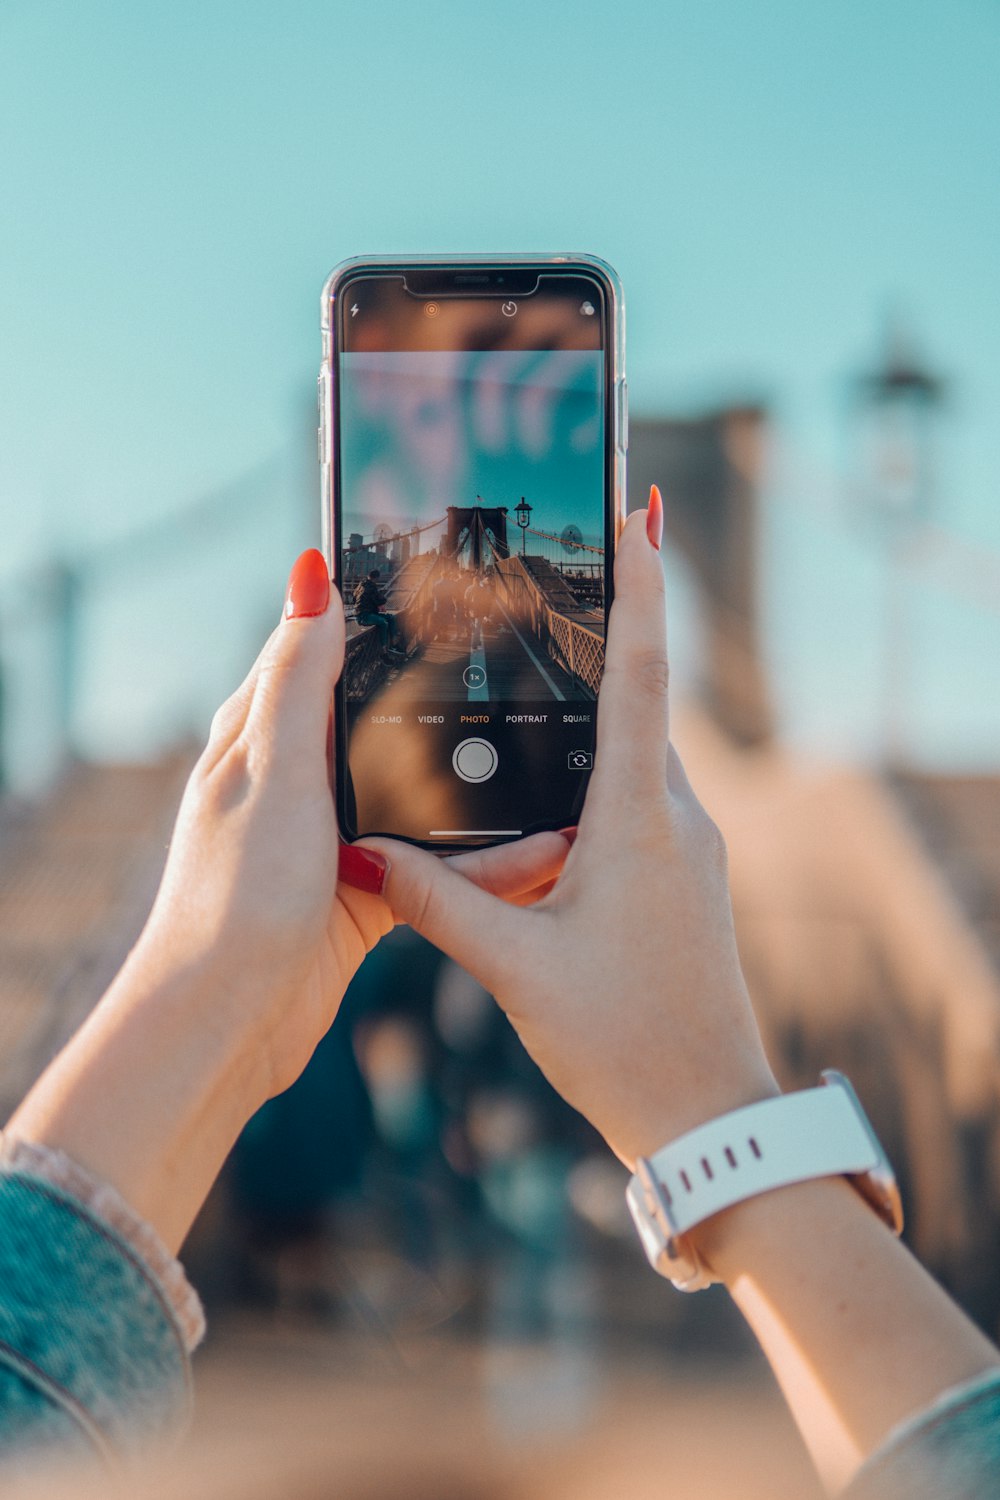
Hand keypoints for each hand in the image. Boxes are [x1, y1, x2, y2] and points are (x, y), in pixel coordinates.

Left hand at [136, 549, 569, 1103]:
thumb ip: (300, 680)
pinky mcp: (362, 891)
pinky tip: (536, 854)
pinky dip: (479, 859)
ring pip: (419, 793)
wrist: (226, 1023)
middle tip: (527, 668)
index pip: (323, 649)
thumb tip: (312, 575)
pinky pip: (433, 861)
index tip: (447, 580)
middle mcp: (297, 780)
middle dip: (450, 700)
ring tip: (552, 766)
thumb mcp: (274, 772)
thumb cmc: (233, 897)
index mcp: (263, 736)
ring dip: (477, 787)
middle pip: (386, 720)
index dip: (378, 612)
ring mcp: (332, 837)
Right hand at [365, 499, 778, 1166]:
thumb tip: (367, 852)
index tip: (639, 513)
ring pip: (637, 753)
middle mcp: (676, 816)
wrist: (710, 1116)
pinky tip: (547, 788)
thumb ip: (437, 903)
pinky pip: (639, 798)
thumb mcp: (516, 969)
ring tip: (536, 670)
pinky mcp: (684, 876)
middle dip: (603, 632)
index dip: (640, 587)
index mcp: (638, 819)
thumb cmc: (623, 1044)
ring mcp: (688, 846)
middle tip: (554, 569)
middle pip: (638, 700)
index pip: (641, 676)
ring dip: (595, 710)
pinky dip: (599, 771)